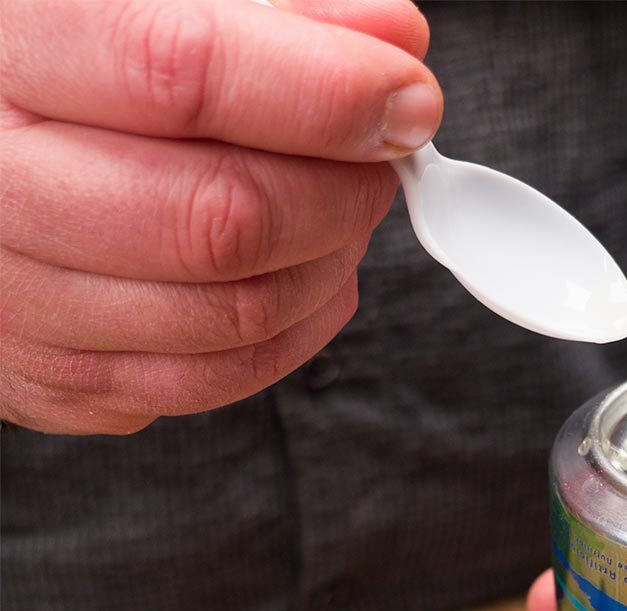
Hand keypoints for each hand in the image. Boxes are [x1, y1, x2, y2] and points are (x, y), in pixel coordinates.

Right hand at [0, 0, 440, 433]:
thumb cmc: (66, 75)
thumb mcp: (141, 2)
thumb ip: (268, 13)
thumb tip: (394, 44)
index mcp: (2, 53)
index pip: (178, 74)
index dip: (323, 92)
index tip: (408, 97)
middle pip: (223, 219)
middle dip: (343, 192)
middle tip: (378, 158)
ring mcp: (23, 303)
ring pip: (239, 313)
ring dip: (332, 261)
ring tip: (341, 206)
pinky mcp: (63, 379)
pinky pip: (222, 376)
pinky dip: (300, 324)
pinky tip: (311, 269)